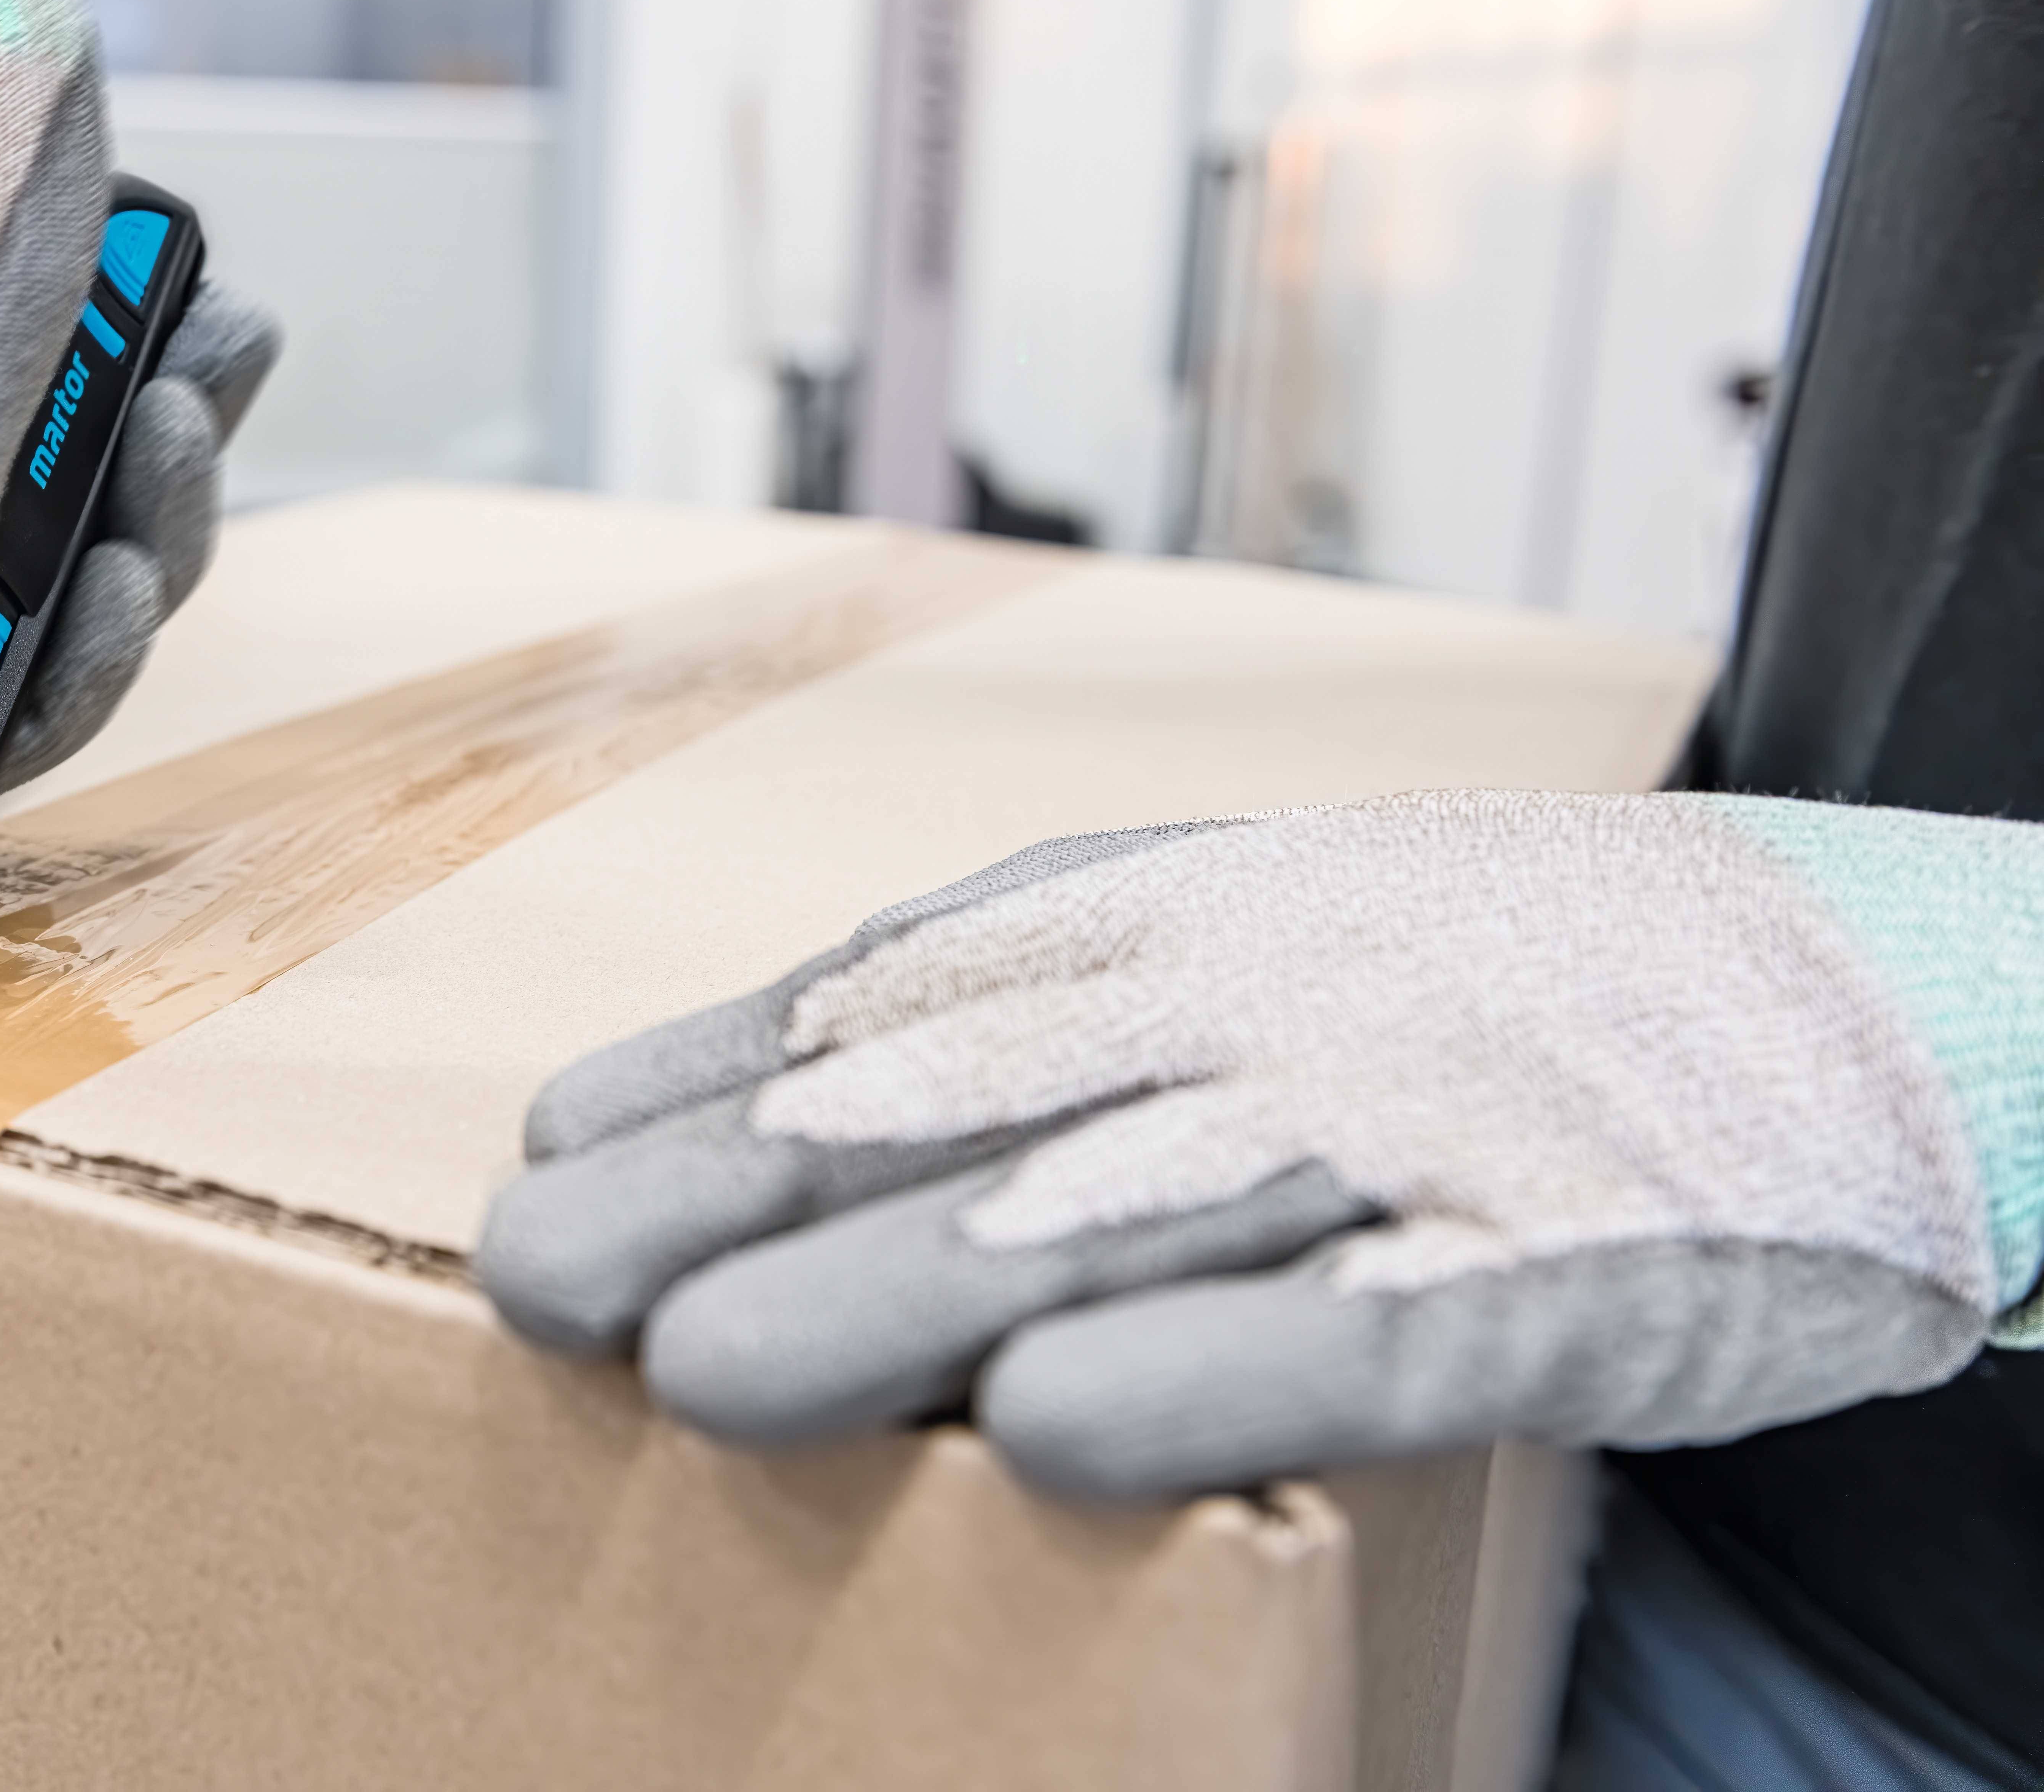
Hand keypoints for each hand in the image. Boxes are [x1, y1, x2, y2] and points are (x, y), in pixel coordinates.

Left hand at [477, 791, 2043, 1496]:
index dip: (695, 1095)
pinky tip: (1065, 1431)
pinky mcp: (1547, 1260)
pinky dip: (1217, 1370)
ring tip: (708, 1377)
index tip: (542, 1173)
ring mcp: (1396, 1130)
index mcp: (1150, 922)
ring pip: (1112, 1213)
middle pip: (952, 1110)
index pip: (876, 1007)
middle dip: (734, 1199)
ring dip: (905, 1292)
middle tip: (546, 1288)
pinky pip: (1366, 1325)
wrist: (1812, 968)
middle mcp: (1241, 1008)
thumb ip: (993, 1002)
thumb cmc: (1442, 974)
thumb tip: (731, 1085)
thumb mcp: (1203, 936)